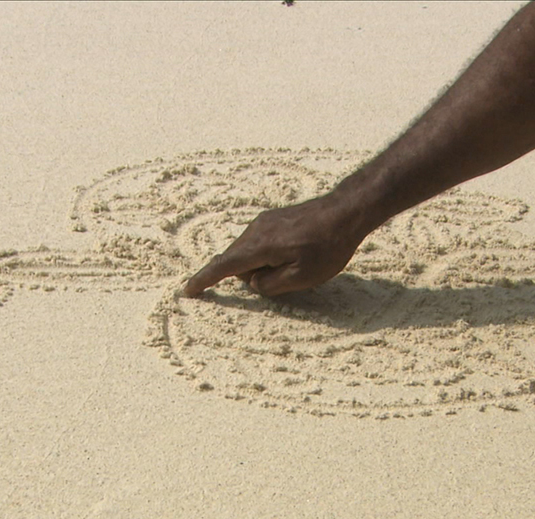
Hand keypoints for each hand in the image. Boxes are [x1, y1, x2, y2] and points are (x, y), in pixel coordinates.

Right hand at [183, 193, 366, 296]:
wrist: (346, 211)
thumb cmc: (327, 247)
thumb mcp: (301, 277)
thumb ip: (271, 285)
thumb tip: (253, 282)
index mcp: (259, 247)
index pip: (223, 267)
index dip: (205, 280)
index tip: (188, 291)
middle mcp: (255, 231)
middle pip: (237, 261)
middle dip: (252, 276)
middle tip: (288, 276)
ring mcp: (264, 222)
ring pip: (250, 252)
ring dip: (263, 265)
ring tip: (298, 262)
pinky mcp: (274, 219)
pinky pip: (260, 242)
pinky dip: (269, 254)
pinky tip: (297, 252)